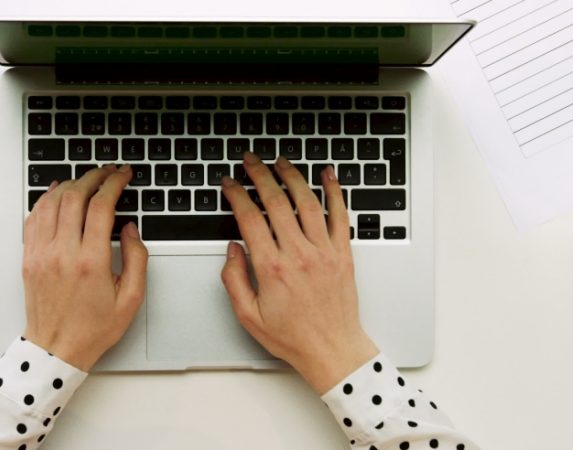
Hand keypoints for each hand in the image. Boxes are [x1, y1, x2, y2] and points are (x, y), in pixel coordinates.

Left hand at [21, 165, 147, 370]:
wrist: (56, 349)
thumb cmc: (93, 329)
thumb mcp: (131, 299)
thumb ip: (136, 259)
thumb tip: (130, 229)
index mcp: (90, 262)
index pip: (100, 206)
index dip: (114, 183)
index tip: (123, 176)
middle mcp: (62, 253)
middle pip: (75, 196)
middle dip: (94, 177)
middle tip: (108, 172)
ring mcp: (42, 254)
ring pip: (52, 202)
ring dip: (71, 184)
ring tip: (87, 180)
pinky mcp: (29, 258)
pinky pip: (34, 217)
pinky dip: (46, 199)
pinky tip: (57, 193)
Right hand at [220, 152, 378, 393]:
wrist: (332, 349)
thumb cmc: (293, 337)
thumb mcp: (248, 316)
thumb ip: (234, 280)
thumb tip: (233, 249)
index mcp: (272, 268)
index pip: (249, 218)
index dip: (236, 195)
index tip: (229, 184)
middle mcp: (299, 254)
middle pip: (276, 202)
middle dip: (260, 175)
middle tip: (250, 161)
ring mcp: (324, 251)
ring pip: (307, 202)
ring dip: (292, 176)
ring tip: (280, 161)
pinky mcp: (343, 253)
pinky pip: (340, 215)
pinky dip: (334, 192)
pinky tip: (327, 175)